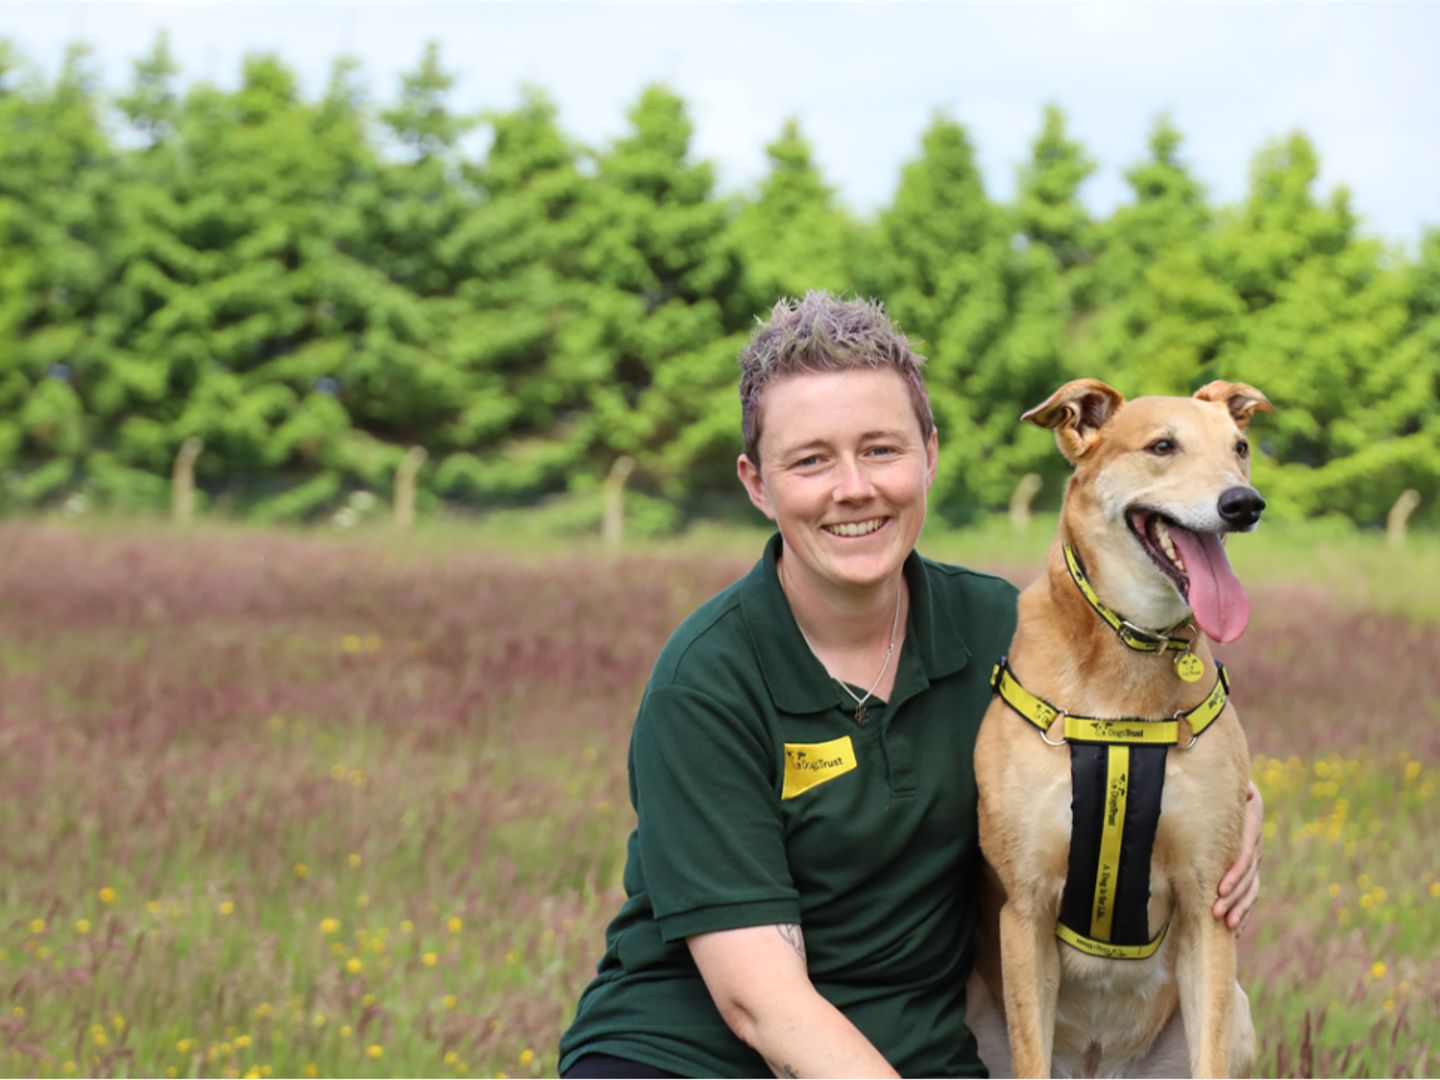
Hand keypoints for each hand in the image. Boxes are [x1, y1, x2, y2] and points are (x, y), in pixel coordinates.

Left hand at [1213, 780, 1262, 931]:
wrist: (1236, 788)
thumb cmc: (1222, 783)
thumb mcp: (1228, 780)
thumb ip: (1233, 787)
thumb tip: (1246, 788)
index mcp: (1250, 826)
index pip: (1244, 855)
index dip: (1234, 874)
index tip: (1220, 889)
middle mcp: (1255, 845)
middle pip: (1247, 877)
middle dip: (1233, 897)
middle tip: (1216, 913)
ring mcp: (1255, 858)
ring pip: (1252, 888)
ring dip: (1241, 908)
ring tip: (1228, 926)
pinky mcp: (1250, 868)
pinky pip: (1251, 893)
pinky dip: (1244, 911)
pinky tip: (1235, 930)